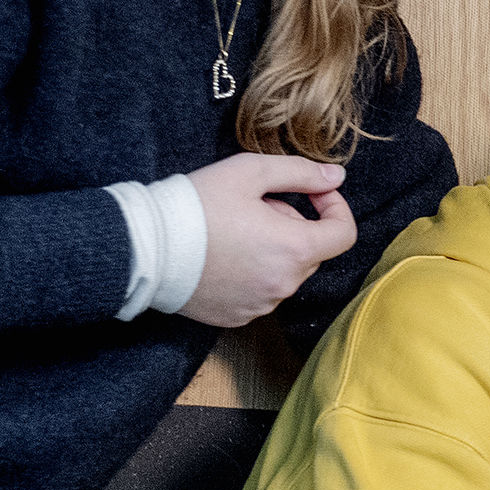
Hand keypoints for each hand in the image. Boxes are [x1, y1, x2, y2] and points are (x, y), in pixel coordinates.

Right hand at [177, 153, 356, 327]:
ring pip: (285, 272)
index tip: (313, 192)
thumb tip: (337, 177)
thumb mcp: (250, 172)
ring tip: (233, 230)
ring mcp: (259, 306)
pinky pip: (260, 292)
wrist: (145, 248)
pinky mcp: (236, 317)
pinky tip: (222, 256)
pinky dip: (253, 273)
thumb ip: (301, 173)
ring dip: (273, 249)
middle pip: (310, 251)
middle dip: (293, 225)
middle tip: (254, 206)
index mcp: (294, 250)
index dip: (335, 208)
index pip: (344, 234)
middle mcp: (283, 285)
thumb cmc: (197, 205)